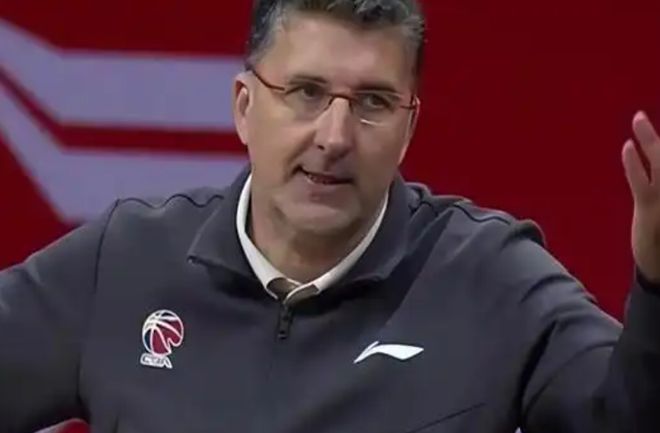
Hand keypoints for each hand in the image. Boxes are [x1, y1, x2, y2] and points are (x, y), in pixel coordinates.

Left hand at [623, 111, 659, 282]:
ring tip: (637, 118)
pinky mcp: (650, 210)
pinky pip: (642, 183)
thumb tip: (652, 152)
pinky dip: (633, 164)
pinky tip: (627, 146)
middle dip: (656, 138)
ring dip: (649, 139)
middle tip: (640, 114)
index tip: (642, 122)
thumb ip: (655, 177)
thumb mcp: (658, 200)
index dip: (654, 142)